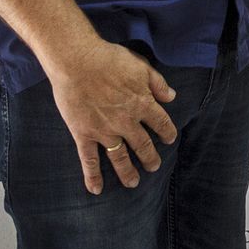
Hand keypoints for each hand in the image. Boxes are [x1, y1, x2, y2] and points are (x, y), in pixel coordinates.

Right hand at [46, 39, 177, 193]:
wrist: (77, 62)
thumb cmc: (109, 59)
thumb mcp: (141, 66)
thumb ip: (158, 83)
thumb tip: (171, 96)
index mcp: (142, 103)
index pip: (161, 123)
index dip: (167, 132)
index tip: (169, 140)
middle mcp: (126, 121)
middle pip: (142, 144)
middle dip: (150, 157)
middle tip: (154, 167)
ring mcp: (104, 131)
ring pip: (119, 157)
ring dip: (127, 171)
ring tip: (133, 183)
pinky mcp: (84, 134)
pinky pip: (89, 159)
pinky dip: (93, 176)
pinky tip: (96, 189)